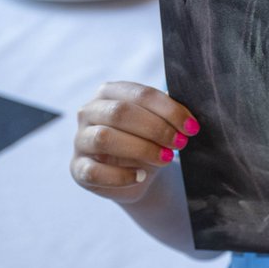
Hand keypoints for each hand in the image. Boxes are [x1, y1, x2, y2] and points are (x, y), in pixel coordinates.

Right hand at [71, 81, 199, 203]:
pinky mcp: (77, 168)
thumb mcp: (160, 123)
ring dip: (141, 148)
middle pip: (120, 113)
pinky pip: (94, 171)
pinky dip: (120, 175)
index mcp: (110, 92)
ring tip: (166, 158)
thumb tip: (186, 114)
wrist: (138, 174)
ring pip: (104, 137)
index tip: (191, 127)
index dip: (169, 110)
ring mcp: (80, 140)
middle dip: (156, 128)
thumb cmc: (150, 140)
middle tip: (179, 143)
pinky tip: (141, 176)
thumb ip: (169, 112)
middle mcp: (89, 111)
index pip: (140, 94)